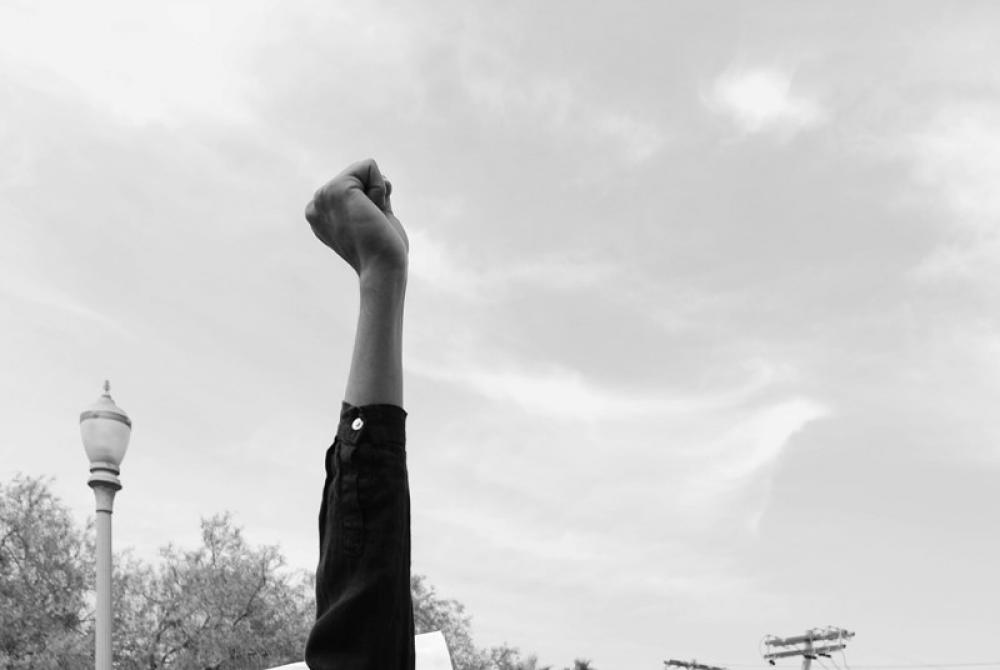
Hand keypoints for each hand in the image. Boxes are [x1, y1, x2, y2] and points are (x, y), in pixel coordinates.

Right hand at [305, 159, 408, 276]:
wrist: (382, 268)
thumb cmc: (383, 251)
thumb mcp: (370, 218)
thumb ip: (366, 197)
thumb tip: (372, 172)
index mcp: (319, 215)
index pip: (353, 187)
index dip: (371, 203)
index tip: (367, 228)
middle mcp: (315, 205)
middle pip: (357, 175)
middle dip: (374, 195)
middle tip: (372, 224)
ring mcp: (323, 196)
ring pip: (363, 169)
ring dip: (378, 193)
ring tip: (371, 219)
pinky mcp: (337, 188)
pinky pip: (369, 166)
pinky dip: (380, 187)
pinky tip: (373, 211)